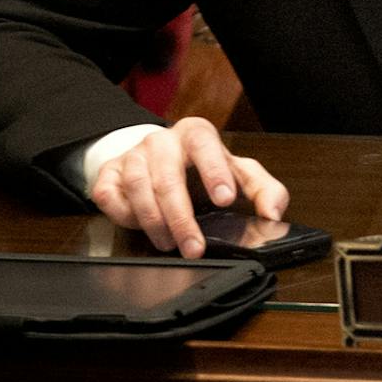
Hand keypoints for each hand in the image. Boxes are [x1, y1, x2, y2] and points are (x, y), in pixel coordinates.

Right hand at [88, 117, 289, 256]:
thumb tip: (273, 214)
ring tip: (170, 243)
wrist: (159, 158)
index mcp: (197, 134)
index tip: (225, 198)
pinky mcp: (108, 173)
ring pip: (138, 188)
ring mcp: (132, 155)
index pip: (206, 145)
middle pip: (168, 178)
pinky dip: (124, 215)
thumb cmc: (203, 168)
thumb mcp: (240, 173)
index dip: (215, 171)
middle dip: (182, 218)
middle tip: (194, 247)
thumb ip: (265, 190)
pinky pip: (109, 196)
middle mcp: (162, 141)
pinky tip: (139, 226)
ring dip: (155, 222)